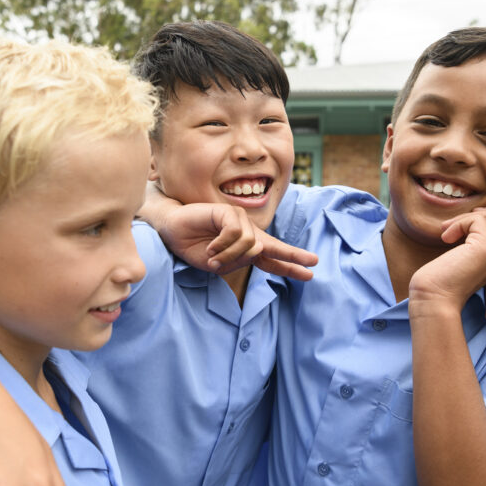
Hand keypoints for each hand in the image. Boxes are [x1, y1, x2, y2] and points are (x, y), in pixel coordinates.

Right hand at [160, 202, 317, 279]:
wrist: (173, 231)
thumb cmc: (193, 247)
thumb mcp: (219, 264)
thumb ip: (239, 260)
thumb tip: (257, 249)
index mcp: (245, 248)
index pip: (271, 258)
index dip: (290, 265)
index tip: (310, 273)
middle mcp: (247, 233)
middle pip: (273, 246)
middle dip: (293, 256)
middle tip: (313, 262)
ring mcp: (240, 221)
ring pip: (250, 245)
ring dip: (229, 256)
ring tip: (212, 257)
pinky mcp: (230, 212)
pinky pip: (236, 234)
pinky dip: (222, 245)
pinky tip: (210, 247)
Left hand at [410, 207, 485, 311]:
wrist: (433, 299)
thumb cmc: (437, 283)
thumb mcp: (458, 260)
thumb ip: (466, 246)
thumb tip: (458, 222)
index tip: (464, 224)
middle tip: (458, 222)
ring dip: (465, 218)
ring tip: (446, 231)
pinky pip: (479, 220)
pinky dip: (459, 223)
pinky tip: (445, 238)